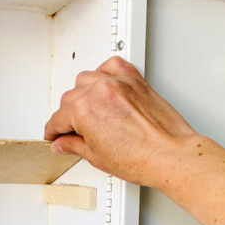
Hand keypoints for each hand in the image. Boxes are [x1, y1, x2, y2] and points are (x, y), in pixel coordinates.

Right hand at [44, 56, 197, 186]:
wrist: (171, 156)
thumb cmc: (140, 158)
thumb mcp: (97, 156)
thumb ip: (74, 145)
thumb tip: (63, 143)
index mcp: (84, 110)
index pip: (58, 118)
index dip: (53, 131)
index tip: (54, 135)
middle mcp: (99, 91)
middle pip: (69, 98)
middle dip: (67, 115)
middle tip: (72, 130)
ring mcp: (118, 83)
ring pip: (86, 79)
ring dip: (82, 93)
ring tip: (86, 109)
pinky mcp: (135, 81)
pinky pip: (112, 65)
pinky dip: (103, 72)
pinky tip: (103, 84)